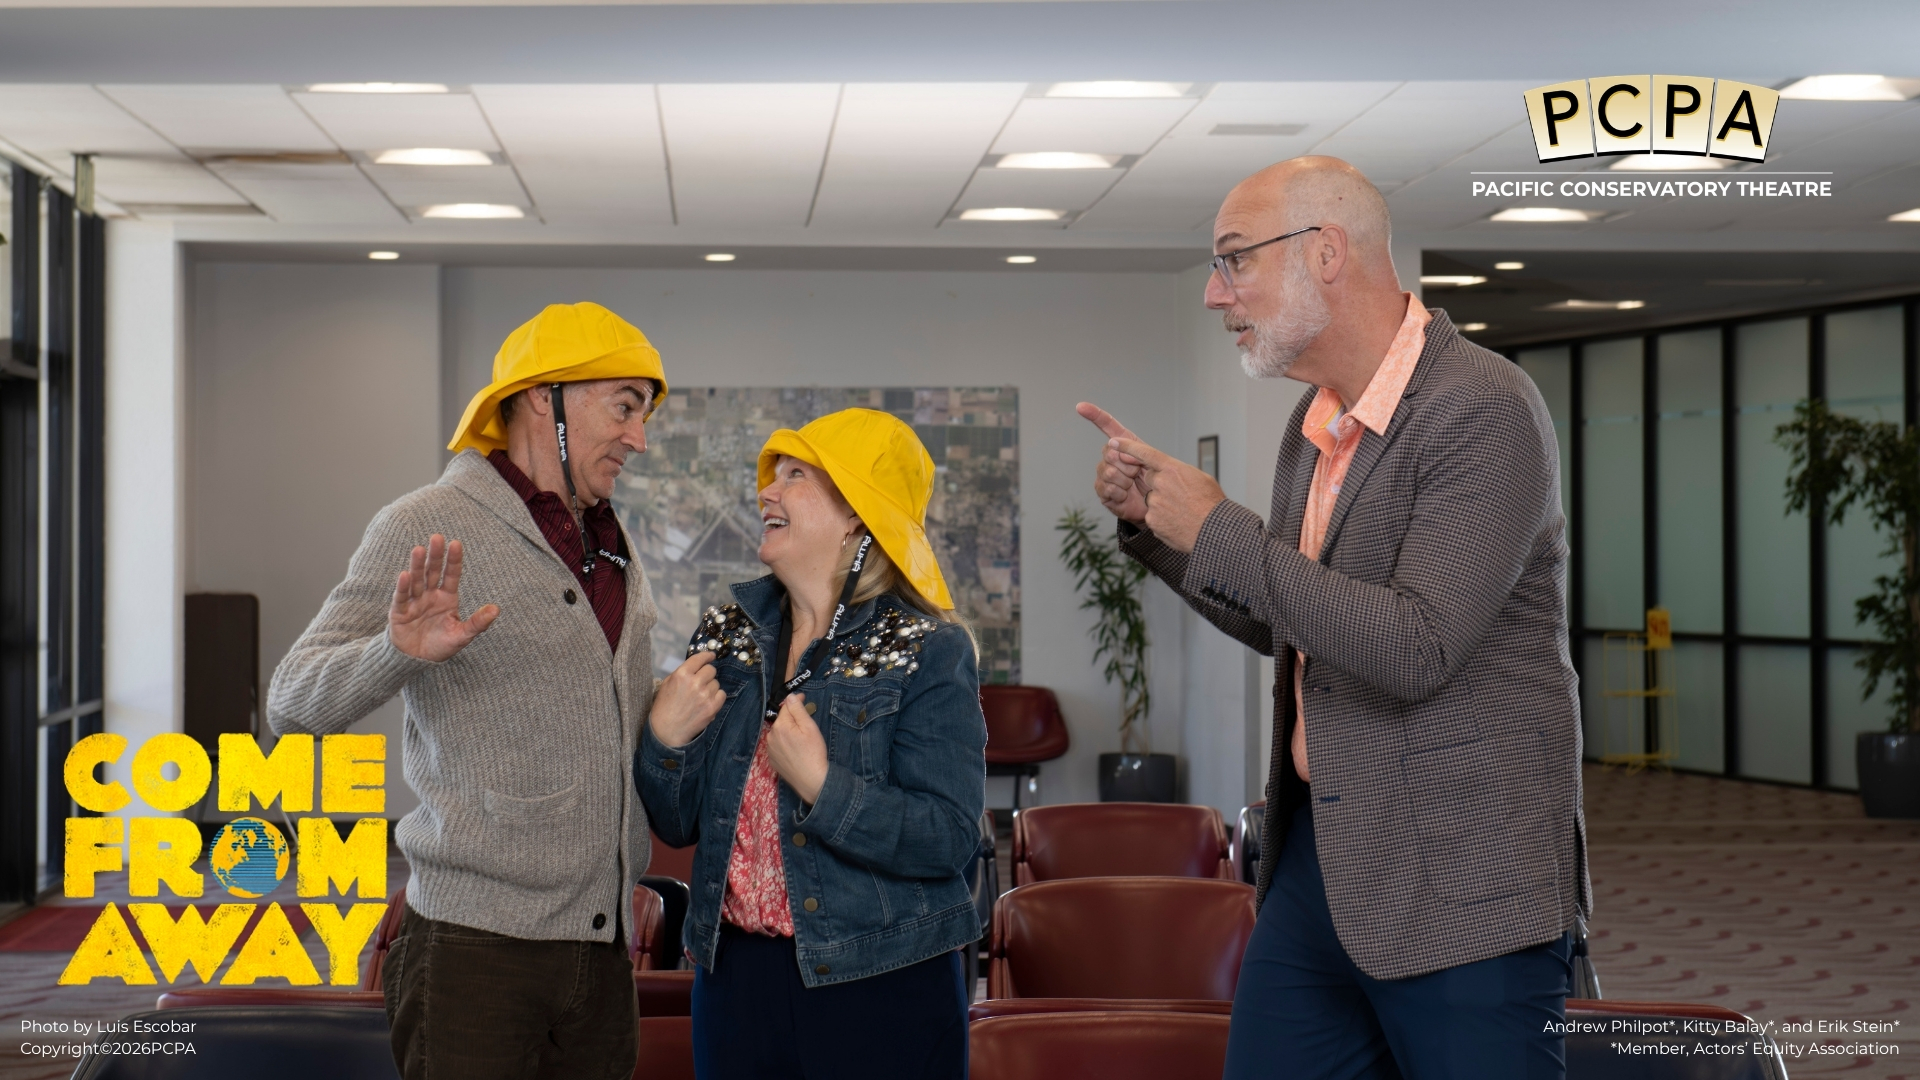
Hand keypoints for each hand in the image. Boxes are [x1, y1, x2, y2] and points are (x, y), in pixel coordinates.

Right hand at [389, 535, 498, 661]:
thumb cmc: (440, 646)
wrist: (417, 661)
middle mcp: (430, 595)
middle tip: (437, 537)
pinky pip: (401, 598)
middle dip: (435, 556)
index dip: (453, 560)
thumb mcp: (462, 635)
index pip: (451, 575)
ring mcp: (414, 602)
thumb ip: (478, 623)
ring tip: (419, 550)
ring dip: (417, 566)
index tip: (456, 543)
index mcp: (447, 598)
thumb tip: (496, 609)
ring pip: (416, 580)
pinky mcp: (399, 612)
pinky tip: (405, 575)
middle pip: (432, 572)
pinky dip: (403, 587)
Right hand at [649, 652, 727, 748]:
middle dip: (707, 674)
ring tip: (701, 696)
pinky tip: (707, 701)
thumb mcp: (667, 684)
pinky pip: (722, 694)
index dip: (707, 656)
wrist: (667, 731)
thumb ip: (682, 673)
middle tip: (701, 682)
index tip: (711, 656)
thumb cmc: (664, 706)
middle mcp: (695, 682)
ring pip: (716, 683)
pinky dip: (716, 697)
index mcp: (682, 674)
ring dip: (710, 687)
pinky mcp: (712, 707)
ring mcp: (705, 695)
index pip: (700, 658)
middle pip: (711, 670)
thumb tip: (697, 665)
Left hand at [766, 693, 829, 804]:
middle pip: (782, 720)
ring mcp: (770, 749)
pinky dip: (785, 744)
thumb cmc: (813, 752)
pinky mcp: (772, 760)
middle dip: (792, 718)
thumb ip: (798, 710)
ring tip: (801, 740)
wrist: (811, 779)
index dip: (796, 702)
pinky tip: (795, 750)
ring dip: (788, 731)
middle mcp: (771, 736)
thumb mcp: (809, 727)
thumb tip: (790, 697)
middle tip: (807, 724)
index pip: (786, 707)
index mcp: (780, 726)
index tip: (804, 698)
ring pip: (779, 733)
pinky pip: (778, 746)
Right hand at [1076, 402, 1147, 523]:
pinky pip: (1107, 488)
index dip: (1094, 414)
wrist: (1154, 505)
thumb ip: (1135, 449)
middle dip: (1128, 464)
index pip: (1106, 425)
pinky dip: (1120, 493)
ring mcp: (1103, 474)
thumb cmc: (1154, 480)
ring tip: (1132, 486)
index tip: (1081, 406)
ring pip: (1108, 471)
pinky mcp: (1102, 491)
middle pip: (1109, 452)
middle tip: (1137, 473)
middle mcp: (1109, 456)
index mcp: (1122, 444)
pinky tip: (1125, 496)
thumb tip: (1114, 445)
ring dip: (1125, 480)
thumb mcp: (1152, 460)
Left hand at [1110, 437, 1227, 552]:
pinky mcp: (1151, 520)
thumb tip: (1172, 471)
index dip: (1127, 446)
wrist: (1213, 531)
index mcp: (1173, 469)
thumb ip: (1181, 471)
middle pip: (1150, 478)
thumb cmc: (1210, 504)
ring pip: (1151, 499)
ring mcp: (1154, 502)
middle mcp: (1160, 483)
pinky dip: (1162, 519)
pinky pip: (1153, 515)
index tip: (1114, 441)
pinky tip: (1177, 521)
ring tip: (1181, 511)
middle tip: (1179, 495)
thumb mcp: (1201, 478)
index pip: (1145, 453)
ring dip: (1162, 504)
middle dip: (1160, 485)